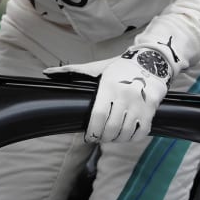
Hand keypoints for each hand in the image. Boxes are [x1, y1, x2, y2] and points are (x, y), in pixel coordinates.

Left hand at [46, 47, 173, 142]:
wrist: (152, 61)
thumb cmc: (120, 67)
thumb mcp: (98, 67)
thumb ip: (73, 71)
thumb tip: (47, 72)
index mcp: (110, 86)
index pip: (98, 116)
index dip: (92, 131)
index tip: (88, 136)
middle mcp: (126, 96)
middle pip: (111, 128)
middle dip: (102, 137)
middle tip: (98, 137)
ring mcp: (140, 105)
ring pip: (125, 133)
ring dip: (116, 139)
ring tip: (111, 136)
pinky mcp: (151, 110)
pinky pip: (140, 133)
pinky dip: (131, 138)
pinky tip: (125, 134)